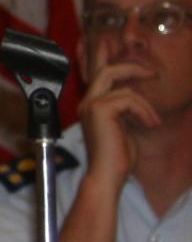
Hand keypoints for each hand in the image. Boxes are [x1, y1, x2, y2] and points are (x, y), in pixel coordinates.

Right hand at [76, 59, 159, 186]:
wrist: (107, 175)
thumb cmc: (117, 158)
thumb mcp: (124, 126)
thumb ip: (125, 109)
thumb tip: (135, 97)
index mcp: (91, 106)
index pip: (99, 76)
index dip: (119, 66)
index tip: (143, 71)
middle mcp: (88, 103)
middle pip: (107, 71)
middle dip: (132, 68)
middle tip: (152, 74)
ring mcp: (91, 105)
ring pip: (124, 89)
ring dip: (146, 105)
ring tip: (153, 122)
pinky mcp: (100, 110)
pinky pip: (128, 100)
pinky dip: (144, 111)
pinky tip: (150, 124)